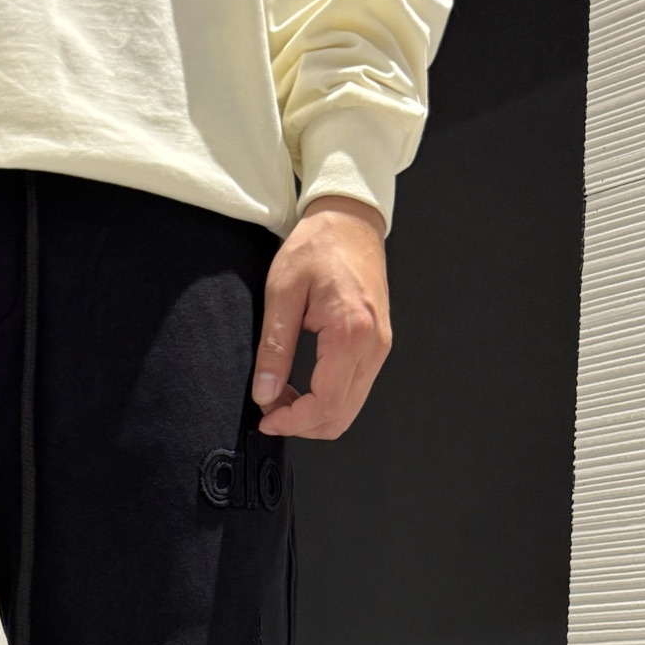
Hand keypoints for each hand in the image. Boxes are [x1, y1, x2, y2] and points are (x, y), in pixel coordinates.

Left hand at [251, 196, 391, 438]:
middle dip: (301, 423)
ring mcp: (379, 348)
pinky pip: (354, 392)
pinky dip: (326, 401)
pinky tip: (302, 386)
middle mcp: (373, 345)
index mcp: (350, 332)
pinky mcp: (377, 347)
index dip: (292, 421)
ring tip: (282, 396)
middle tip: (270, 409)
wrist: (350, 221)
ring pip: (348, 410)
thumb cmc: (318, 246)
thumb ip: (274, 347)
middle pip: (339, 417)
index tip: (266, 419)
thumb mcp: (282, 292)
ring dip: (313, 415)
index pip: (325, 403)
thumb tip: (265, 393)